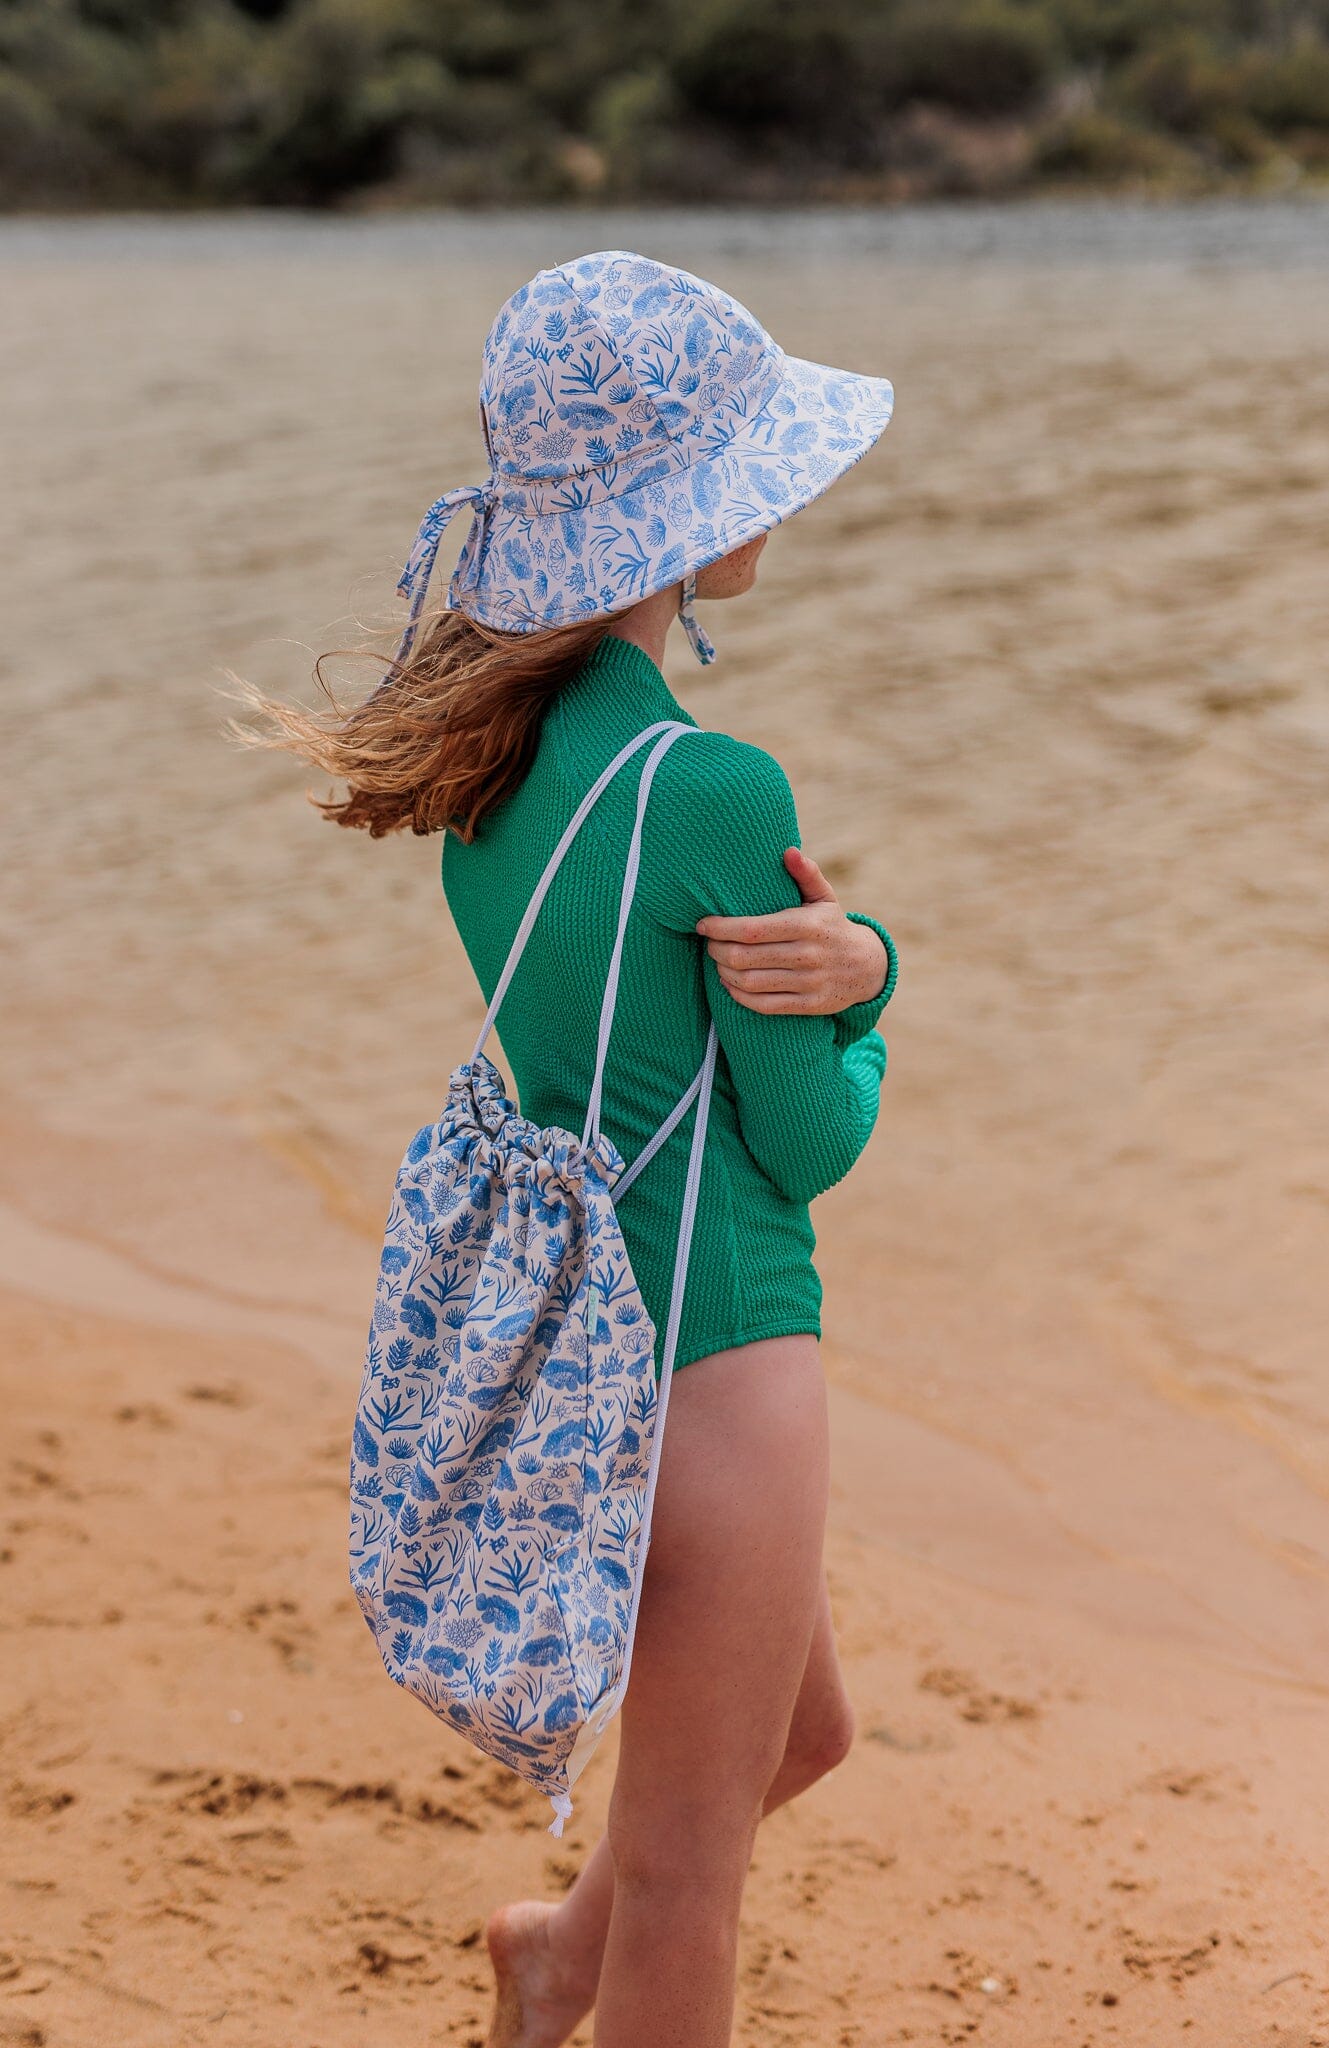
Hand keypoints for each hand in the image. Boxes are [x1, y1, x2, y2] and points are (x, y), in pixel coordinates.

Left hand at [696, 848, 887, 1014]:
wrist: (867, 968)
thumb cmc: (832, 927)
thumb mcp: (824, 898)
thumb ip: (806, 874)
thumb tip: (788, 851)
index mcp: (807, 926)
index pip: (752, 929)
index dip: (720, 928)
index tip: (703, 924)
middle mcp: (808, 955)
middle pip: (745, 957)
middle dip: (717, 950)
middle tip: (708, 943)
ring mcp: (808, 983)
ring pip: (750, 983)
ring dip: (724, 972)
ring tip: (717, 961)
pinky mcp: (808, 1006)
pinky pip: (763, 1005)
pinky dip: (739, 995)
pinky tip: (730, 983)